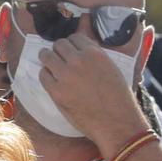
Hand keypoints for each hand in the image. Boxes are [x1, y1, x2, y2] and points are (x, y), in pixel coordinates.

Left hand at [38, 33, 150, 153]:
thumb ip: (96, 57)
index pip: (74, 38)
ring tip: (49, 65)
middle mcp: (78, 61)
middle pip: (59, 44)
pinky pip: (43, 75)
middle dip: (58, 50)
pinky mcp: (57, 92)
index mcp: (94, 54)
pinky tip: (50, 80)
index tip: (70, 51)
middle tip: (59, 58)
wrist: (115, 122)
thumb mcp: (112, 68)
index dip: (71, 44)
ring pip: (46, 56)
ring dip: (47, 59)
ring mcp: (66, 76)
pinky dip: (45, 75)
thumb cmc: (118, 98)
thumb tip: (82, 51)